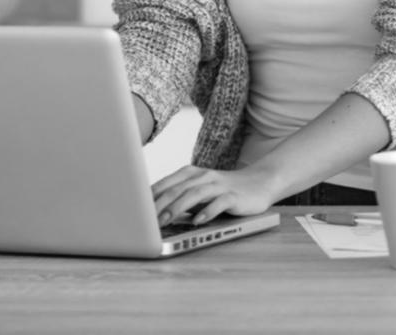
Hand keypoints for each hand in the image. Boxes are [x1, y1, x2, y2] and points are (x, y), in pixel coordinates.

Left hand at [151, 165, 277, 226]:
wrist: (261, 182)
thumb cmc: (225, 190)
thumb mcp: (200, 191)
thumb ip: (180, 198)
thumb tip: (154, 213)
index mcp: (191, 174)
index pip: (165, 184)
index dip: (149, 198)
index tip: (134, 212)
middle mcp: (203, 177)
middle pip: (176, 189)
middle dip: (158, 205)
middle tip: (143, 220)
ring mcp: (219, 185)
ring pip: (194, 194)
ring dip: (177, 208)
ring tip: (164, 221)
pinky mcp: (234, 196)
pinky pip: (219, 203)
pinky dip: (207, 212)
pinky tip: (197, 222)